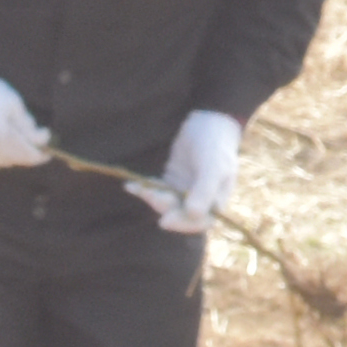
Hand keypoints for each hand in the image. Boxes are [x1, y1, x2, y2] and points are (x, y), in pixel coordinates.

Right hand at [0, 64, 44, 174]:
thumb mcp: (12, 102)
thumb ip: (28, 126)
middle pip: (12, 160)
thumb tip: (44, 140)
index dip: (40, 155)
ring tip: (2, 134)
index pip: (27, 155)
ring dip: (4, 154)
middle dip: (21, 151)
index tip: (46, 152)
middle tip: (25, 139)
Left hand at [143, 110, 241, 229]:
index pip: (199, 222)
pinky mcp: (172, 182)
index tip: (164, 221)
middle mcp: (200, 201)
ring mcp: (185, 192)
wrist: (208, 122)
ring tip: (138, 187)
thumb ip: (204, 190)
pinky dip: (145, 189)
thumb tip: (194, 214)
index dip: (182, 224)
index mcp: (215, 201)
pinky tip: (130, 185)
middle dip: (163, 206)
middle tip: (149, 194)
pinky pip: (157, 190)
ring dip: (152, 197)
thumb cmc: (215, 145)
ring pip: (166, 203)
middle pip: (179, 214)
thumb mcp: (213, 166)